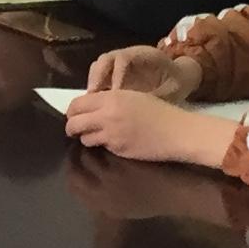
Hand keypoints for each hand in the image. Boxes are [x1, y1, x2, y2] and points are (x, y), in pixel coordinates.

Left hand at [65, 87, 241, 170]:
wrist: (177, 132)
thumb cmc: (158, 111)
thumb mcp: (131, 96)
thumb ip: (109, 100)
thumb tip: (89, 105)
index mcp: (110, 98)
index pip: (77, 104)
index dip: (72, 111)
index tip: (74, 115)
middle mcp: (106, 116)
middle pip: (74, 123)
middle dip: (71, 127)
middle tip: (75, 129)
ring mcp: (111, 135)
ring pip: (85, 139)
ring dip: (87, 137)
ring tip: (96, 136)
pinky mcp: (118, 150)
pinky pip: (102, 147)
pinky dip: (103, 145)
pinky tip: (113, 142)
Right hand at [85, 45, 196, 99]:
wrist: (181, 78)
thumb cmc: (178, 82)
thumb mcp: (172, 90)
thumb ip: (156, 96)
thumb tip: (138, 108)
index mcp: (144, 55)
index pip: (123, 58)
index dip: (116, 74)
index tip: (115, 92)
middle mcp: (128, 55)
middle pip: (105, 59)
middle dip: (98, 76)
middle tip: (94, 96)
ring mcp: (120, 64)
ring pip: (99, 66)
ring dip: (93, 82)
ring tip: (92, 101)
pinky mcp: (116, 74)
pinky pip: (101, 77)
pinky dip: (96, 88)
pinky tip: (96, 104)